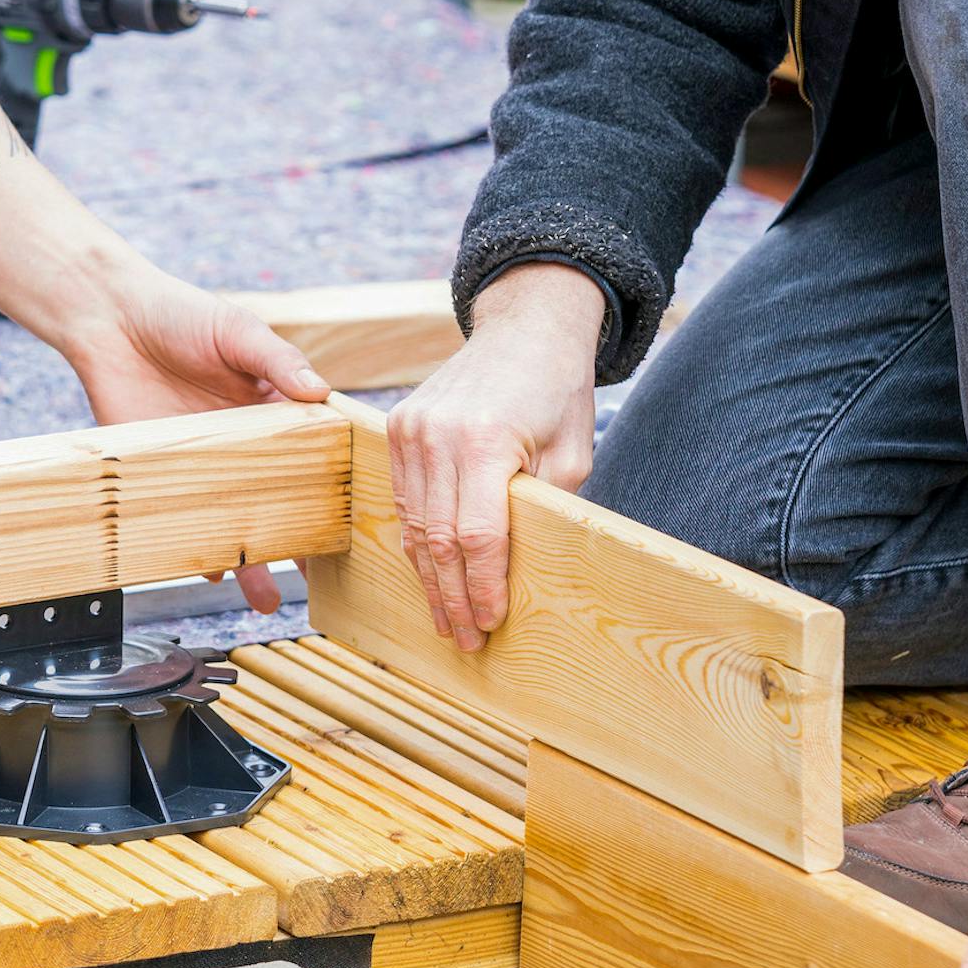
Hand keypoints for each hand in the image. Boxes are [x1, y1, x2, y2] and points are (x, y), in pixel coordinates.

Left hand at [67, 268, 330, 612]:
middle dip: (297, 540)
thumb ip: (277, 360)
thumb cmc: (180, 315)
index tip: (352, 522)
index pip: (314, 456)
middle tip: (314, 576)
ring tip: (265, 599)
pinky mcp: (159, 475)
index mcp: (274, 411)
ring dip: (248, 559)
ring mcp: (202, 465)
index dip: (333, 488)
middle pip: (277, 500)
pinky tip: (208, 568)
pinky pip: (182, 519)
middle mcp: (244, 445)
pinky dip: (193, 546)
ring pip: (232, 520)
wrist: (107, 321)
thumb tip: (320, 391)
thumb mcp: (237, 331)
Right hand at [387, 262, 603, 651]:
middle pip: (436, 539)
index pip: (477, 535)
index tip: (490, 623)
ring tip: (445, 619)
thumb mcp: (571, 453)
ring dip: (429, 579)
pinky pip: (403, 499)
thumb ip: (543, 508)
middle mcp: (437, 434)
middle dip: (452, 597)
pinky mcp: (397, 426)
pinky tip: (431, 574)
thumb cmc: (557, 390)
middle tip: (464, 640)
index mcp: (486, 439)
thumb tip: (522, 570)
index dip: (483, 587)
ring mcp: (410, 428)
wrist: (524, 327)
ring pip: (412, 525)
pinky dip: (416, 541)